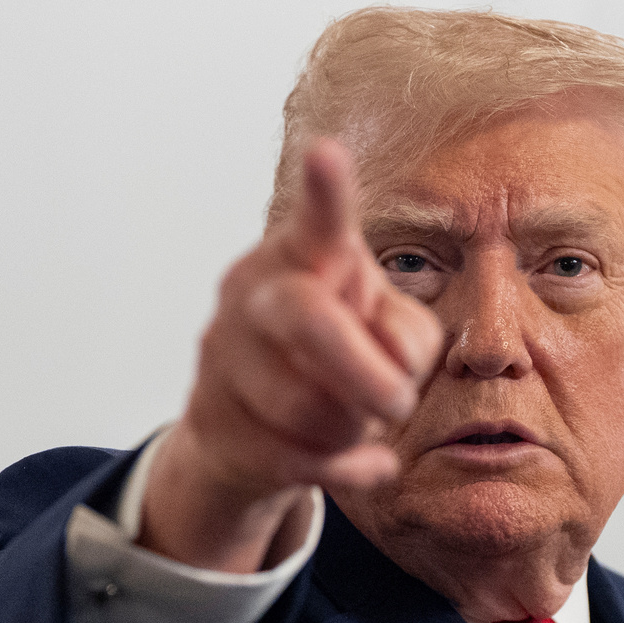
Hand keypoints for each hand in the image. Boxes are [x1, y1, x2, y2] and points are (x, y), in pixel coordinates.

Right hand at [139, 139, 442, 571]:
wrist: (250, 421)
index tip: (327, 151)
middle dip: (365, 374)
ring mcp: (225, 358)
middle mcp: (254, 295)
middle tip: (399, 404)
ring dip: (354, 426)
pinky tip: (370, 464)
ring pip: (307, 408)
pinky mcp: (217, 423)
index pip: (317, 223)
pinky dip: (350, 469)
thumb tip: (393, 370)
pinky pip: (299, 461)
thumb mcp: (386, 329)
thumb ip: (406, 334)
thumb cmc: (336, 354)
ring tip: (357, 419)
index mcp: (303, 258)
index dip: (325, 192)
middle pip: (307, 321)